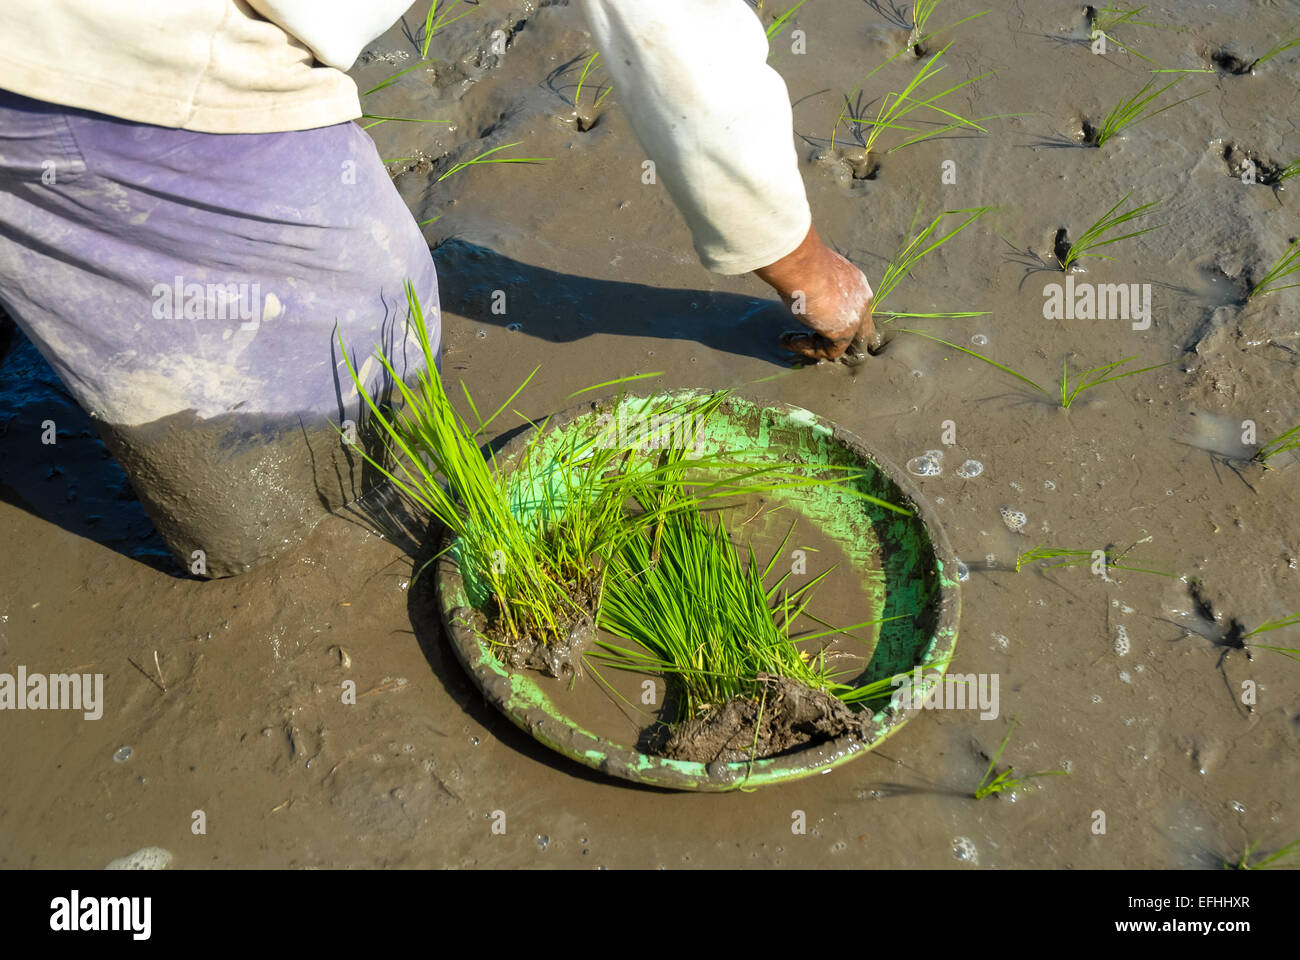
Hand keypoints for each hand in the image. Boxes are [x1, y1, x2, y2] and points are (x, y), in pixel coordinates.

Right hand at [753, 225, 874, 362]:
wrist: (802, 267)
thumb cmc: (802, 264)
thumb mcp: (811, 274)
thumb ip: (814, 288)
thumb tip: (799, 296)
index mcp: (856, 281)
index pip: (854, 305)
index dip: (835, 316)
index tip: (812, 318)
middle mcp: (862, 299)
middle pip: (859, 329)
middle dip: (835, 338)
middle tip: (809, 341)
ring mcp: (856, 317)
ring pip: (842, 341)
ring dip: (814, 344)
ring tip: (789, 339)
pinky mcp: (845, 332)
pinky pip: (830, 351)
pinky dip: (808, 349)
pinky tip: (789, 340)